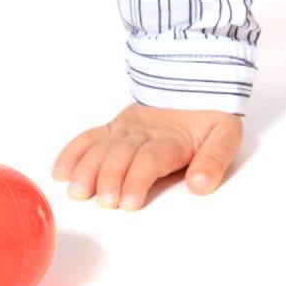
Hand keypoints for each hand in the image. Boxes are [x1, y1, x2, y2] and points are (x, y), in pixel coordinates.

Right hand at [51, 103, 244, 210]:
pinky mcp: (114, 127)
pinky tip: (60, 172)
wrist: (196, 81)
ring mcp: (125, 129)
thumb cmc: (209, 116)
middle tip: (105, 202)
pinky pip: (90, 137)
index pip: (150, 159)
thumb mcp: (225, 135)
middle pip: (121, 155)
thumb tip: (201, 185)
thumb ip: (214, 160)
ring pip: (101, 147)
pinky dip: (73, 152)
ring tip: (78, 191)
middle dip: (110, 178)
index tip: (129, 203)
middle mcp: (144, 133)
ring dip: (87, 168)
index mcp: (172, 139)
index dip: (137, 180)